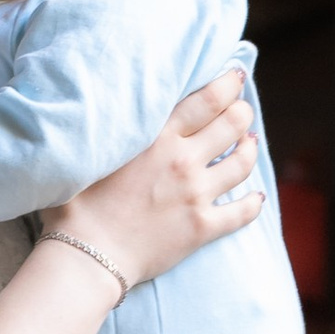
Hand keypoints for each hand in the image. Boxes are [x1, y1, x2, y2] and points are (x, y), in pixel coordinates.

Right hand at [59, 69, 257, 291]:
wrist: (87, 255)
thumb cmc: (78, 204)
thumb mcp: (94, 152)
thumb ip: (115, 128)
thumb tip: (115, 106)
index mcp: (158, 138)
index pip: (207, 100)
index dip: (228, 84)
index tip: (236, 77)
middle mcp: (183, 161)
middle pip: (232, 124)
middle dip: (242, 112)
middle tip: (242, 110)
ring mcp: (196, 195)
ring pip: (242, 163)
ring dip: (250, 149)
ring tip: (249, 142)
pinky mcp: (202, 227)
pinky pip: (242, 212)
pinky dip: (254, 202)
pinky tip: (257, 196)